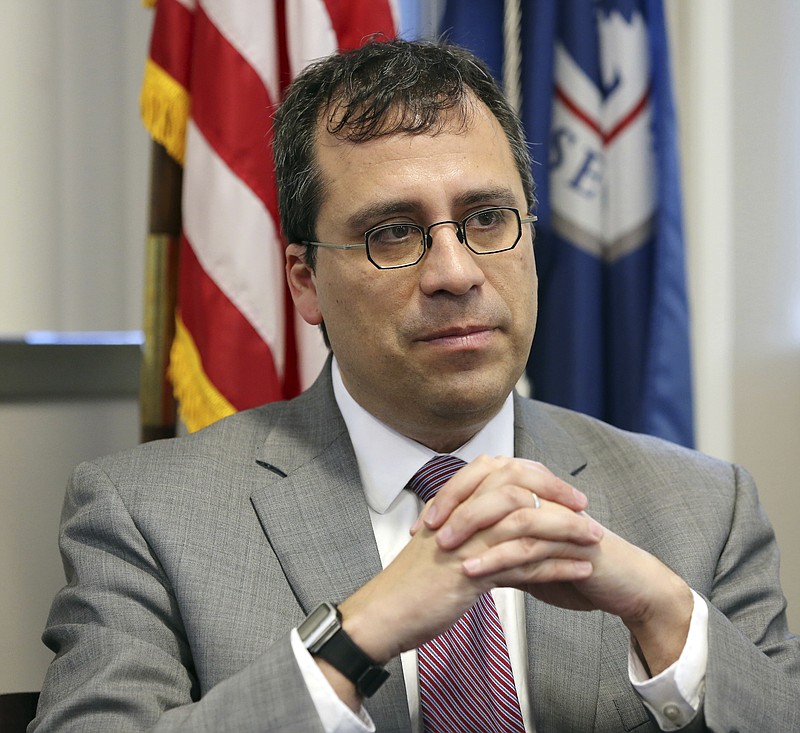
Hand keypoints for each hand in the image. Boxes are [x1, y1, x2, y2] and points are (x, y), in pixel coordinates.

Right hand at [341, 457, 601, 665]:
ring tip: (595, 539)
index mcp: (453, 504)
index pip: (502, 474)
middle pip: (518, 490)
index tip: (560, 489)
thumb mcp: (440, 543)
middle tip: (585, 506)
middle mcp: (460, 516)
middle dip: (557, 496)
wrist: (383, 613)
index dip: (536, 478)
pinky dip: (557, 567)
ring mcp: (465, 543)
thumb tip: (495, 519)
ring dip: (566, 531)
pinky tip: (579, 569)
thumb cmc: (411, 583)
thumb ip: (466, 526)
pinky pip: (523, 566)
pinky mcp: (470, 574)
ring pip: (526, 525)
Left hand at [425, 458, 693, 674]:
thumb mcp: (526, 554)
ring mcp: (560, 516)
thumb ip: (496, 543)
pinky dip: (497, 557)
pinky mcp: (573, 541)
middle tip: (427, 528)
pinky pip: (528, 544)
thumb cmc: (574, 566)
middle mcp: (545, 496)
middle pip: (493, 481)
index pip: (483, 476)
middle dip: (455, 502)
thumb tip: (456, 546)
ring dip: (472, 527)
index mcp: (532, 492)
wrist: (624, 586)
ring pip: (509, 508)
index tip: (423, 522)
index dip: (450, 494)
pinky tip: (473, 570)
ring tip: (444, 548)